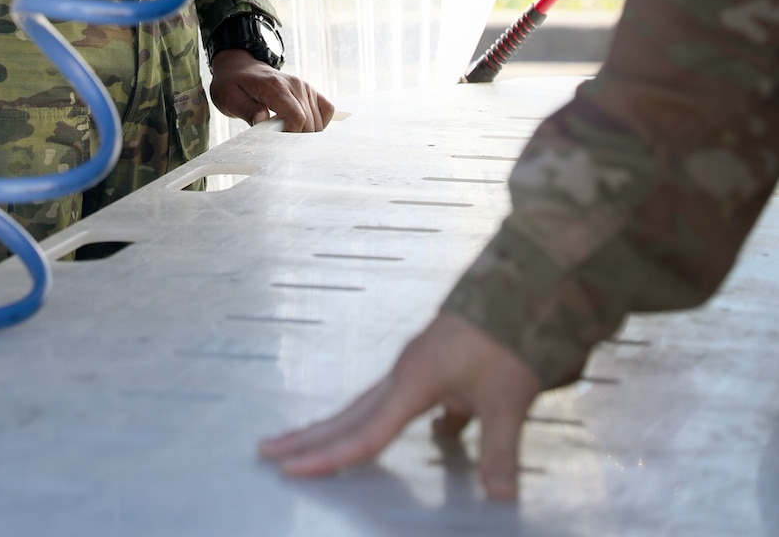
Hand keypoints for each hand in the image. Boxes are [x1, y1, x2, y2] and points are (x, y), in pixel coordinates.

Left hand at [208, 49, 334, 131]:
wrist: (239, 67)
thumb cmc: (232, 84)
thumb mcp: (229, 98)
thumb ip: (247, 110)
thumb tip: (262, 122)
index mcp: (275, 87)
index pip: (297, 118)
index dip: (289, 136)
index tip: (275, 141)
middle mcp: (295, 84)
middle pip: (310, 123)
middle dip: (296, 138)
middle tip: (276, 139)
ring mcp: (304, 86)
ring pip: (318, 121)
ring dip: (305, 133)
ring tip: (284, 131)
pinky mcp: (309, 90)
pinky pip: (326, 109)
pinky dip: (319, 122)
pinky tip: (301, 126)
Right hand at [258, 312, 540, 500]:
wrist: (520, 289)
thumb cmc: (507, 338)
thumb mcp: (508, 400)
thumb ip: (499, 451)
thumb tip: (499, 497)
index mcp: (413, 381)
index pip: (364, 432)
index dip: (328, 457)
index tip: (291, 470)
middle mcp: (404, 373)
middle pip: (347, 414)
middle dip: (308, 436)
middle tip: (266, 450)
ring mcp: (415, 367)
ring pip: (366, 406)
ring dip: (336, 428)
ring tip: (308, 444)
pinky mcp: (432, 367)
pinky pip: (396, 402)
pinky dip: (384, 422)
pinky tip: (407, 437)